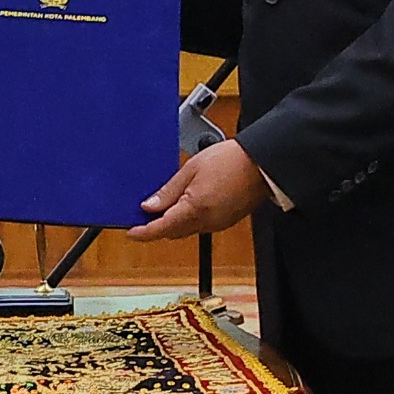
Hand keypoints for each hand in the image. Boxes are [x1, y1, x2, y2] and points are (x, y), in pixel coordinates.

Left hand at [129, 139, 267, 241]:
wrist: (262, 163)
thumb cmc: (231, 160)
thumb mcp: (191, 169)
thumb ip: (168, 191)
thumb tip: (149, 206)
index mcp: (194, 209)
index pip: (161, 229)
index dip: (143, 233)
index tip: (131, 232)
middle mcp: (206, 222)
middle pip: (173, 232)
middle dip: (157, 226)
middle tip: (144, 213)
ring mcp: (217, 224)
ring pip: (187, 230)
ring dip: (174, 222)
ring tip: (166, 204)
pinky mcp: (226, 222)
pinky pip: (201, 225)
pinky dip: (189, 219)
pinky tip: (188, 204)